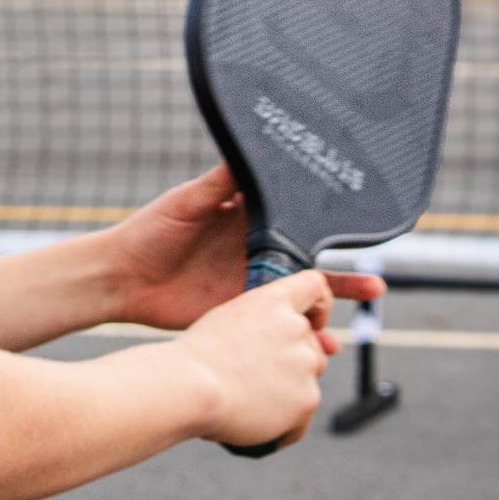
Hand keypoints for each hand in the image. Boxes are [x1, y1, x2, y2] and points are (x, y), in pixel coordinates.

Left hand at [105, 163, 385, 336]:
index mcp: (243, 220)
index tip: (352, 229)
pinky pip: (277, 325)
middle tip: (377, 284)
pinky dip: (302, 335)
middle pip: (305, 263)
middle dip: (341, 273)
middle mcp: (251, 251)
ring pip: (299, 297)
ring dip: (331, 307)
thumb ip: (218, 183)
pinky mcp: (237, 313)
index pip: (291, 221)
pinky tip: (326, 348)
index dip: (320, 226)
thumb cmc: (149, 231)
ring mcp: (246, 285)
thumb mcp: (186, 202)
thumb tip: (244, 151)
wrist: (121, 279)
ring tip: (364, 320)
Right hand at [170, 270, 334, 450]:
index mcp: (274, 300)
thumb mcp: (232, 318)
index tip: (311, 323)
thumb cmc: (201, 354)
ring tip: (250, 396)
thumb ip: (270, 322)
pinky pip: (302, 414)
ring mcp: (305, 362)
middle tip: (256, 374)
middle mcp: (296, 326)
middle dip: (293, 360)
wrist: (191, 387)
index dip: (319, 305)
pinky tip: (254, 419)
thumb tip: (323, 343)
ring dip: (288, 390)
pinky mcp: (308, 398)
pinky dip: (284, 422)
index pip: (315, 286)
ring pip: (308, 379)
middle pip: (313, 344)